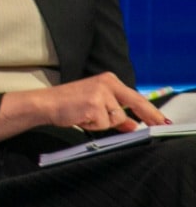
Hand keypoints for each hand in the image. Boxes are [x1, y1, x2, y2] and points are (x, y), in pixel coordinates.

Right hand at [0, 71, 164, 141]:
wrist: (45, 103)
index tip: (160, 120)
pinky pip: (104, 124)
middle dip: (148, 116)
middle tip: (161, 125)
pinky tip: (81, 118)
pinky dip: (93, 126)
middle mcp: (107, 83)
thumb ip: (116, 115)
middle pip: (135, 103)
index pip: (135, 96)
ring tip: (86, 117)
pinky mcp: (94, 105)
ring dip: (103, 123)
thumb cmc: (68, 104)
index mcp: (109, 80)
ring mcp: (101, 93)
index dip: (150, 110)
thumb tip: (133, 125)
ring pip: (117, 118)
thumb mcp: (96, 107)